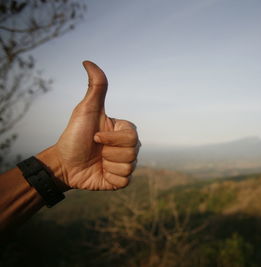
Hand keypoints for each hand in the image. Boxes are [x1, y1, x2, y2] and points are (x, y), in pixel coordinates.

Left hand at [38, 61, 139, 190]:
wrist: (63, 163)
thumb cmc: (74, 135)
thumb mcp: (85, 110)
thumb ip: (95, 87)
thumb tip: (88, 61)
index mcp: (124, 131)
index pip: (132, 137)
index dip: (111, 139)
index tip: (95, 136)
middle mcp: (128, 147)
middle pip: (132, 152)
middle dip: (109, 151)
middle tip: (96, 149)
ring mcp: (125, 164)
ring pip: (129, 166)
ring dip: (108, 164)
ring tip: (98, 160)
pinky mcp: (120, 180)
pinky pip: (124, 180)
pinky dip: (110, 177)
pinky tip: (101, 171)